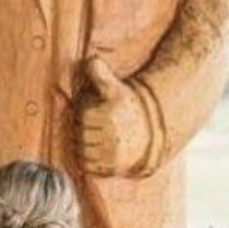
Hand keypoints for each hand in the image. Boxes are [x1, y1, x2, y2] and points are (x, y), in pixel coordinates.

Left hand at [75, 57, 150, 176]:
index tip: (96, 111)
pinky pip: (87, 164)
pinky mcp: (112, 167)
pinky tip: (99, 150)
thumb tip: (90, 60)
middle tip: (98, 126)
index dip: (84, 113)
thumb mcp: (114, 86)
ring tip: (99, 138)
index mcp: (109, 112)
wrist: (148, 133)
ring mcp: (112, 152)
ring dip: (84, 144)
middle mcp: (111, 132)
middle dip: (83, 129)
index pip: (80, 116)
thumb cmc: (125, 107)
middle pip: (79, 133)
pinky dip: (88, 159)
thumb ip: (98, 72)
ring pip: (81, 149)